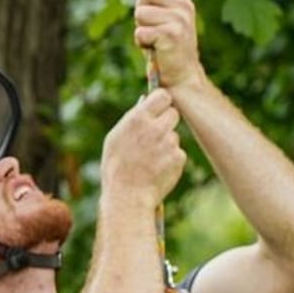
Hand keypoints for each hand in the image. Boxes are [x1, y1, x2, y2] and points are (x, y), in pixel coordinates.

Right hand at [102, 89, 185, 207]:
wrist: (128, 196)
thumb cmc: (116, 168)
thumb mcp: (115, 139)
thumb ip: (131, 119)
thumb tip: (144, 102)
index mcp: (137, 119)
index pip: (162, 96)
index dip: (161, 102)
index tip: (158, 108)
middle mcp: (156, 128)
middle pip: (173, 113)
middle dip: (166, 122)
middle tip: (155, 135)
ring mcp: (169, 143)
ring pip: (174, 136)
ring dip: (166, 144)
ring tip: (150, 159)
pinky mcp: (179, 158)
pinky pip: (178, 153)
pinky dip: (170, 160)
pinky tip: (157, 169)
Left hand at [133, 0, 206, 89]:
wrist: (181, 75)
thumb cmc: (166, 45)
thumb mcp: (165, 18)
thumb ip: (157, 0)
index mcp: (184, 0)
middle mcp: (185, 7)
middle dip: (140, 7)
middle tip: (149, 25)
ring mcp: (180, 21)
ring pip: (141, 12)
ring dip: (141, 27)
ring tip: (153, 39)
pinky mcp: (171, 35)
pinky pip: (141, 31)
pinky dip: (141, 41)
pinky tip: (153, 48)